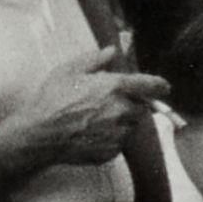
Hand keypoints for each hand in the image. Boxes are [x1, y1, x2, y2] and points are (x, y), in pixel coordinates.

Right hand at [0, 44, 169, 187]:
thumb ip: (95, 60)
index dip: (159, 85)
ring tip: (94, 120)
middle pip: (139, 107)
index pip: (150, 85)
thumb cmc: (52, 99)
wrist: (39, 134)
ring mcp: (118, 133)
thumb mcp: (69, 71)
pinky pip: (118, 144)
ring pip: (130, 127)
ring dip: (120, 122)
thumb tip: (113, 50)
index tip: (164, 87)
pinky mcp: (111, 151)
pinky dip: (110, 139)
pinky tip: (89, 134)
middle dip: (129, 104)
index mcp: (115, 87)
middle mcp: (122, 110)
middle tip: (105, 104)